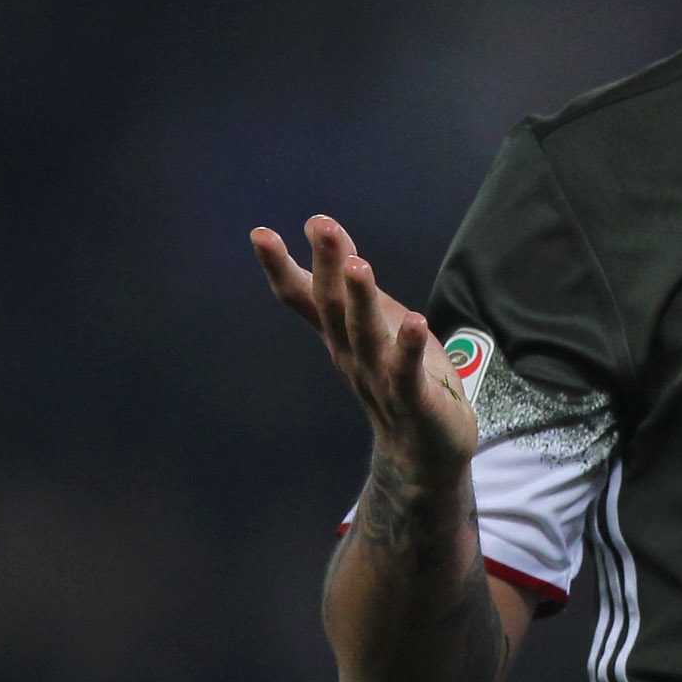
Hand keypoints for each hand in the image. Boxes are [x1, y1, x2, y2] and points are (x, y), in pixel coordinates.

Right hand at [251, 215, 479, 484]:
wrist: (421, 454)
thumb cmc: (398, 379)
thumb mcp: (374, 324)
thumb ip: (350, 284)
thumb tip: (325, 229)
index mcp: (339, 338)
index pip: (304, 300)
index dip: (280, 268)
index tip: (260, 233)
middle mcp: (351, 357)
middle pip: (332, 309)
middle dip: (327, 266)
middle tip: (322, 227)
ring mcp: (380, 380)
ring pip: (365, 336)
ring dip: (360, 300)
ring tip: (357, 265)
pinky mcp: (414, 401)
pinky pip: (408, 372)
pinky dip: (409, 348)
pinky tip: (416, 321)